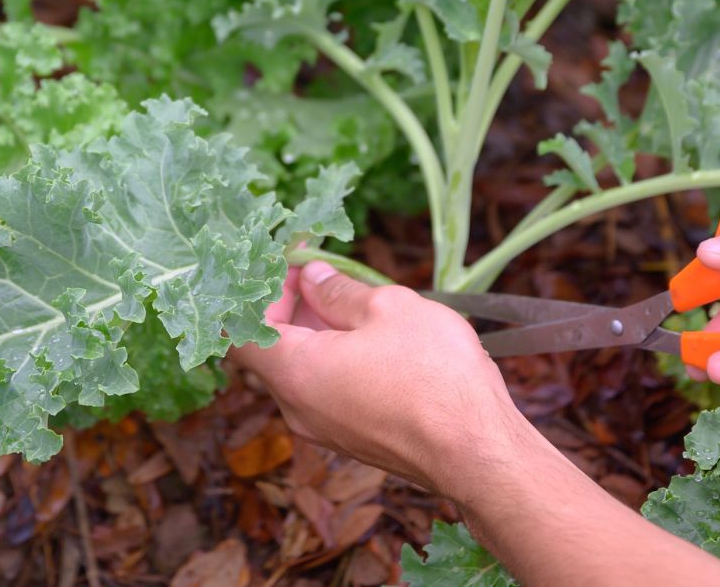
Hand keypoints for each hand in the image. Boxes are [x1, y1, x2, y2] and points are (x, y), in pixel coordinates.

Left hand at [234, 261, 719, 585]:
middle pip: (268, 350)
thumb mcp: (388, 308)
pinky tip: (371, 335)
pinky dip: (334, 357)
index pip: (240, 329)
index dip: (257, 290)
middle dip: (288, 305)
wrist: (479, 455)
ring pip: (300, 370)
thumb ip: (339, 291)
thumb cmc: (434, 377)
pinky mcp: (353, 438)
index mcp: (294, 373)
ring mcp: (324, 429)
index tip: (291, 263)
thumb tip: (313, 278)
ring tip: (352, 297)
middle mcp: (297, 408)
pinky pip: (326, 390)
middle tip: (321, 272)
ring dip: (315, 331)